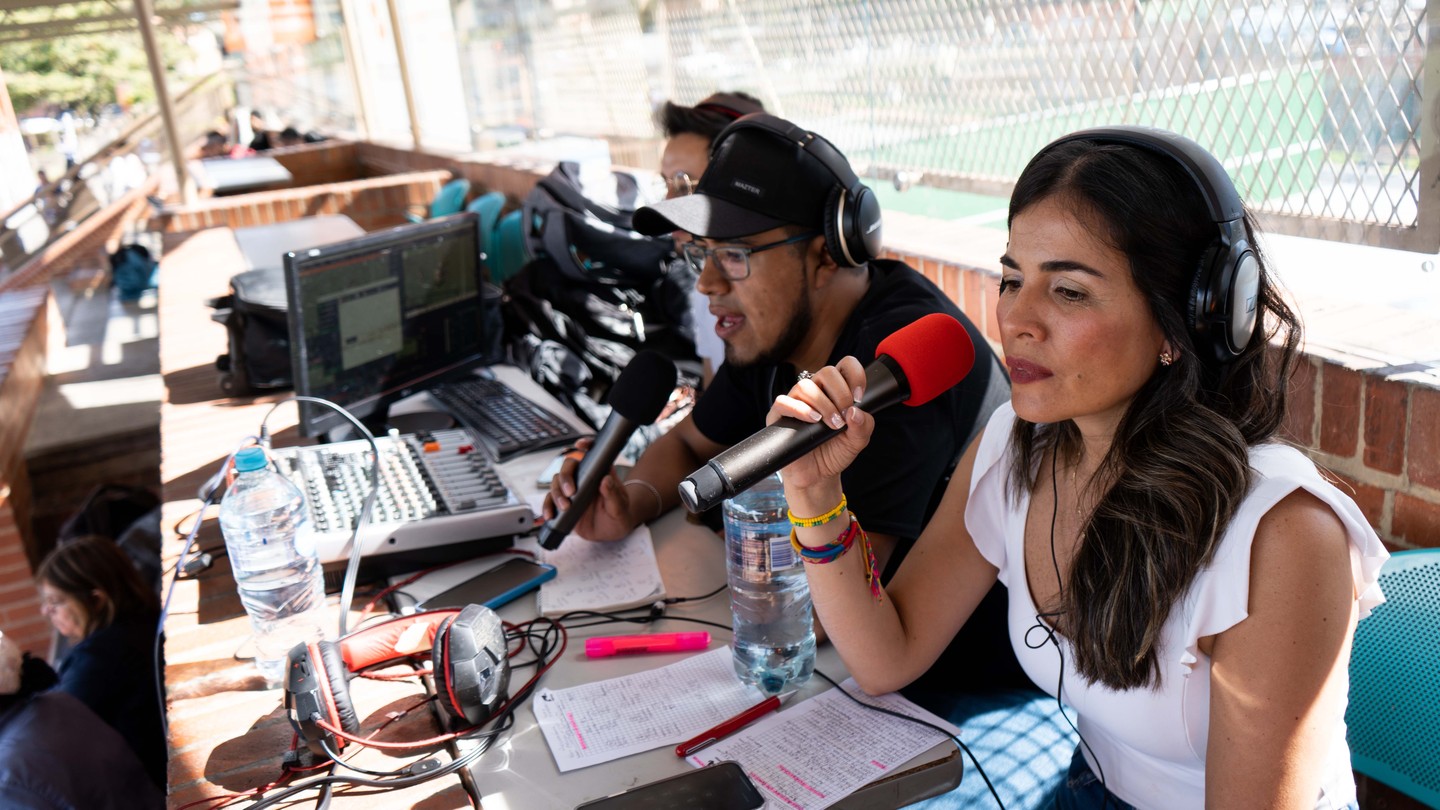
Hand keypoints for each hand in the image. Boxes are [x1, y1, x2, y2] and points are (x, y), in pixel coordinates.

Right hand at [542, 438, 637, 541]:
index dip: (586, 445)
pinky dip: (547, 507)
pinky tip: (549, 515)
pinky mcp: (564, 503)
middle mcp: (584, 478)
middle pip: (568, 467)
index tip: (580, 445)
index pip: (593, 454)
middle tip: (570, 492)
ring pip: (556, 482)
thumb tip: (606, 480)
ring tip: (565, 507)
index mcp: (600, 474)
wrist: (610, 533)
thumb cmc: (619, 516)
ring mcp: (572, 490)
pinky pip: (550, 501)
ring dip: (557, 494)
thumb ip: (613, 495)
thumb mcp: (619, 508)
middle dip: (565, 477)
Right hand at [765, 356, 873, 490]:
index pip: (845, 366)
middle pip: (827, 372)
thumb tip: (856, 411)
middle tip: (844, 416)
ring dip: (823, 404)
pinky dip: (800, 409)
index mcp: (836, 391)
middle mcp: (816, 392)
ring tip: (831, 424)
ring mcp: (796, 402)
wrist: (817, 476)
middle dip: (840, 393)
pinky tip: (813, 420)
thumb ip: (864, 425)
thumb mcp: (858, 441)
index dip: (855, 375)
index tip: (860, 398)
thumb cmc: (835, 453)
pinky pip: (784, 402)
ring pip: (806, 386)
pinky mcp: (779, 415)